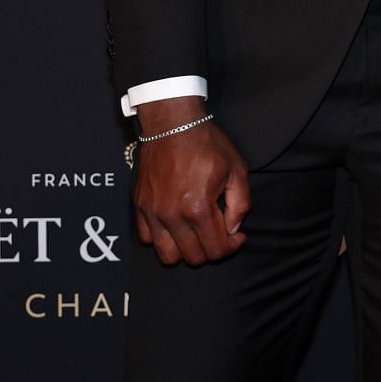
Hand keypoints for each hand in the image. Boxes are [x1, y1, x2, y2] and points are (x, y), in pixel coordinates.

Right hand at [131, 98, 250, 265]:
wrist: (173, 124)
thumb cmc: (207, 144)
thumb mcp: (237, 170)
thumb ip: (240, 205)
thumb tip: (232, 230)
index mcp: (198, 208)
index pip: (216, 250)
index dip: (232, 246)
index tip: (236, 235)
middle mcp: (172, 215)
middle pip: (193, 258)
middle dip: (212, 249)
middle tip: (219, 232)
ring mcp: (152, 212)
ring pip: (167, 255)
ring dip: (186, 250)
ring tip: (197, 232)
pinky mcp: (140, 206)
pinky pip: (147, 239)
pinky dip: (163, 238)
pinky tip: (176, 224)